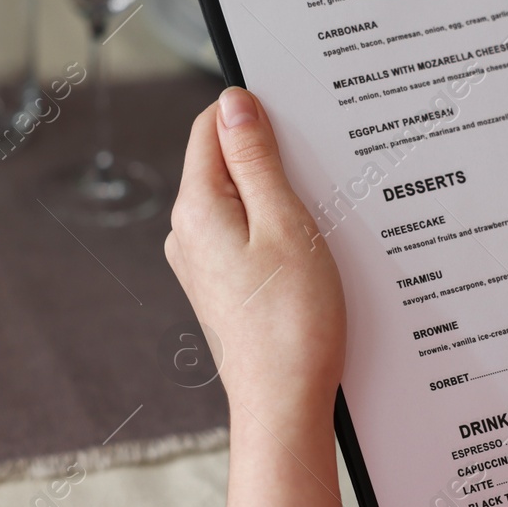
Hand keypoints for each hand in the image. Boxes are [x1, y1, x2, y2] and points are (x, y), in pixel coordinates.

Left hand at [164, 88, 346, 422]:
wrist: (284, 403)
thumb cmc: (292, 322)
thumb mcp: (284, 223)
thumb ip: (256, 159)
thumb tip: (235, 103)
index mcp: (196, 209)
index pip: (212, 127)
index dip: (256, 115)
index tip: (299, 122)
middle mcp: (187, 232)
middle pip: (228, 163)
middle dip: (274, 160)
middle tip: (320, 180)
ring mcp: (201, 261)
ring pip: (242, 201)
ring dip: (281, 200)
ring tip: (319, 227)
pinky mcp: (221, 284)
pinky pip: (247, 235)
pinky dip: (278, 232)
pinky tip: (309, 254)